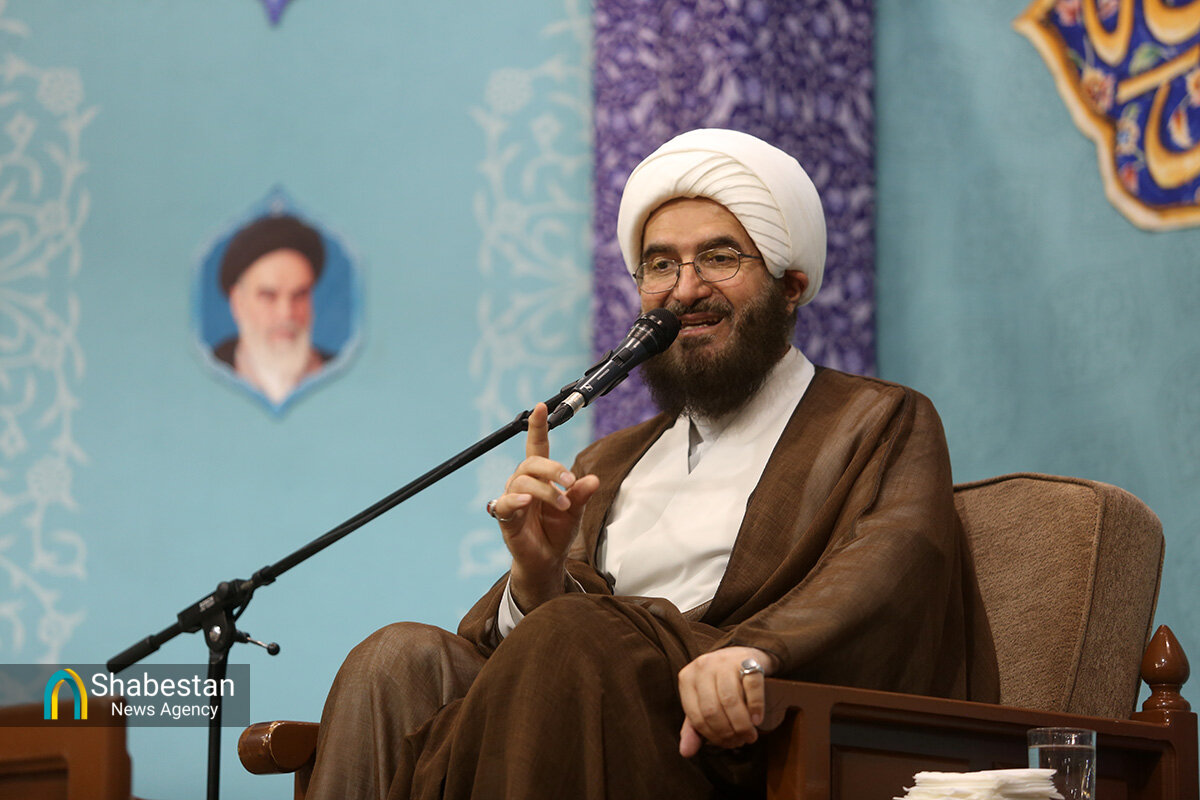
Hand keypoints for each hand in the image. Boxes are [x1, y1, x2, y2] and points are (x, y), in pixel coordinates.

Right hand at [490, 403, 598, 611]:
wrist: (546, 560)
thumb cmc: (557, 531)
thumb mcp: (575, 511)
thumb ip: (581, 494)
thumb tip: (594, 479)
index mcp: (539, 476)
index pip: (536, 445)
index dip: (537, 426)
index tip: (541, 407)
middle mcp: (523, 482)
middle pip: (531, 462)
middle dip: (553, 468)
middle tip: (571, 482)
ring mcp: (513, 498)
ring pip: (523, 481)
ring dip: (546, 490)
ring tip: (564, 504)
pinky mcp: (505, 517)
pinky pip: (506, 503)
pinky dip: (518, 500)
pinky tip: (529, 501)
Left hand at [677, 646, 778, 756]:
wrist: (742, 655)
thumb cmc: (719, 684)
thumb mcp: (702, 702)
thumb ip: (693, 727)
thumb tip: (685, 753)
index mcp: (687, 678)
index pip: (696, 717)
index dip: (713, 736)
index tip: (727, 744)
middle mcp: (703, 667)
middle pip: (712, 710)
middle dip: (728, 733)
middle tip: (740, 741)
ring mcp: (725, 661)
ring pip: (730, 700)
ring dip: (741, 724)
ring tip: (749, 735)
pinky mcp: (747, 659)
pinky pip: (751, 686)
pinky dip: (755, 707)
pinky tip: (757, 720)